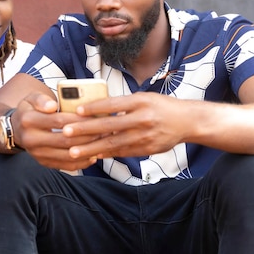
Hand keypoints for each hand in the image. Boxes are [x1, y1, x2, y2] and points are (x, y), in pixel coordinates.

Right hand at [12, 93, 103, 169]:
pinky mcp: (43, 163)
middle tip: (105, 131)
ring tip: (103, 143)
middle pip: (65, 140)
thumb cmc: (30, 110)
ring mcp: (36, 154)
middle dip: (87, 136)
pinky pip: (65, 166)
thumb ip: (41, 99)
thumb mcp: (31, 98)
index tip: (96, 117)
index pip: (58, 121)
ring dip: (87, 151)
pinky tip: (93, 155)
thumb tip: (52, 106)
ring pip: (67, 155)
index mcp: (28, 120)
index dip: (78, 120)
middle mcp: (31, 140)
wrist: (16, 129)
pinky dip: (81, 162)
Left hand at [60, 92, 185, 160]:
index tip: (76, 111)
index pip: (112, 104)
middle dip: (85, 130)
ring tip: (73, 151)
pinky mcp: (147, 149)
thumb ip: (123, 104)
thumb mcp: (144, 98)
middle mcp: (142, 118)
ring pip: (113, 143)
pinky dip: (107, 154)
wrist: (187, 121)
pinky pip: (123, 152)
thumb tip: (97, 108)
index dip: (93, 108)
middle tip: (65, 133)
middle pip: (109, 125)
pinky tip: (93, 155)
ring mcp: (145, 135)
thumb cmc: (161, 106)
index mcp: (140, 101)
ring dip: (91, 147)